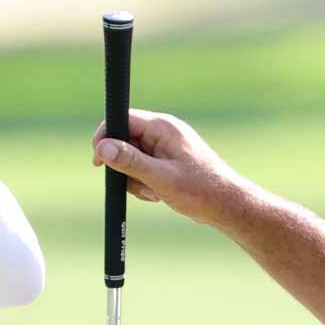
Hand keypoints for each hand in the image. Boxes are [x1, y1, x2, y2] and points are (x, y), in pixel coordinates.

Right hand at [92, 109, 246, 229]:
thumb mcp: (160, 177)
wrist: (226, 205)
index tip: (98, 161)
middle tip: (141, 185)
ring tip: (154, 192)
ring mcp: (164, 147)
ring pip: (131, 159)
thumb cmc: (200, 189)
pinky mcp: (166, 161)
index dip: (105, 138)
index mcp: (163, 127)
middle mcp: (163, 132)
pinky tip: (159, 195)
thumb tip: (103, 147)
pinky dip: (144, 184)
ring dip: (135, 180)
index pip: (122, 119)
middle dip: (125, 167)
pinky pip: (142, 169)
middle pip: (124, 142)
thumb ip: (130, 161)